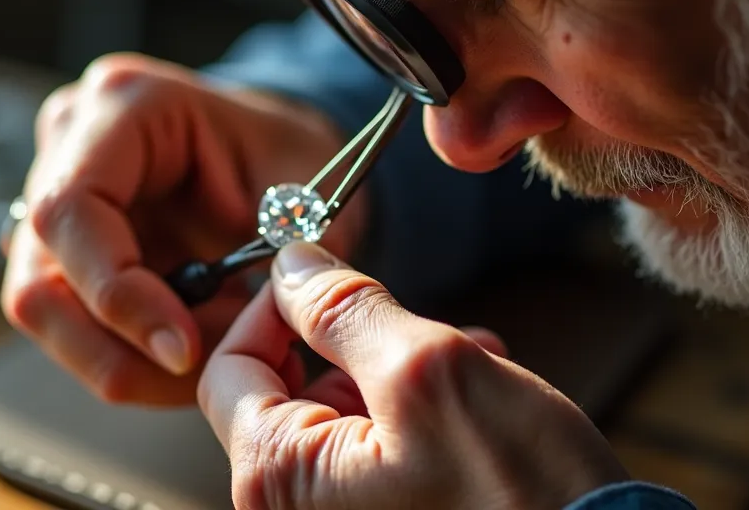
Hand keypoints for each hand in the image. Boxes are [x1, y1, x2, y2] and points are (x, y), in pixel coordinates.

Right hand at [1, 54, 366, 405]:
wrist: (267, 155)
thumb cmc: (284, 157)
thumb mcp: (306, 183)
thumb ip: (289, 239)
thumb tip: (272, 310)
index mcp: (123, 106)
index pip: (72, 209)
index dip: (116, 293)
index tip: (183, 349)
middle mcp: (68, 147)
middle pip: (40, 281)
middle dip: (121, 349)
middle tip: (204, 370)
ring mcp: (53, 204)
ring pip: (47, 317)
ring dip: (127, 363)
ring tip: (209, 358)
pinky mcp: (58, 256)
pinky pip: (72, 330)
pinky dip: (132, 361)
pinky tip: (192, 352)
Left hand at [198, 241, 628, 509]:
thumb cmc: (519, 494)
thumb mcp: (426, 370)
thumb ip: (344, 310)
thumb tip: (290, 263)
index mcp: (279, 479)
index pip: (229, 368)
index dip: (274, 307)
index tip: (326, 275)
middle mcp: (298, 508)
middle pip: (292, 386)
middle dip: (364, 341)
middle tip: (431, 329)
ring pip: (348, 407)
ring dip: (408, 368)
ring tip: (476, 364)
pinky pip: (383, 444)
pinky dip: (428, 407)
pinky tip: (484, 395)